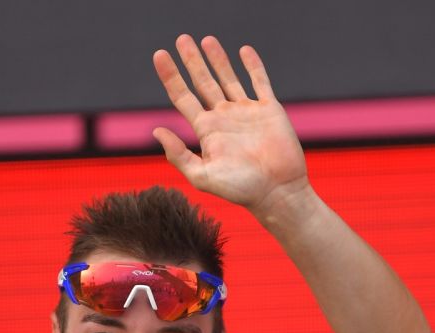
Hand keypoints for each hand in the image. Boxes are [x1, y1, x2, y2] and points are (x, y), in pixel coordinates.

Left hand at [153, 34, 308, 214]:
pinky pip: (260, 82)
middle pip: (203, 82)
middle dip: (191, 61)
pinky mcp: (270, 110)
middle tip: (181, 39)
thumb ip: (178, 155)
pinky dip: (253, 66)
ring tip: (206, 39)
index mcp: (207, 130)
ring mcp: (247, 112)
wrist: (278, 192)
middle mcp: (225, 118)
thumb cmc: (241, 190)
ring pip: (229, 78)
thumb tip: (156, 131)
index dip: (170, 76)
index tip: (159, 55)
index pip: (183, 97)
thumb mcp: (202, 176)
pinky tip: (244, 50)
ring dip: (218, 59)